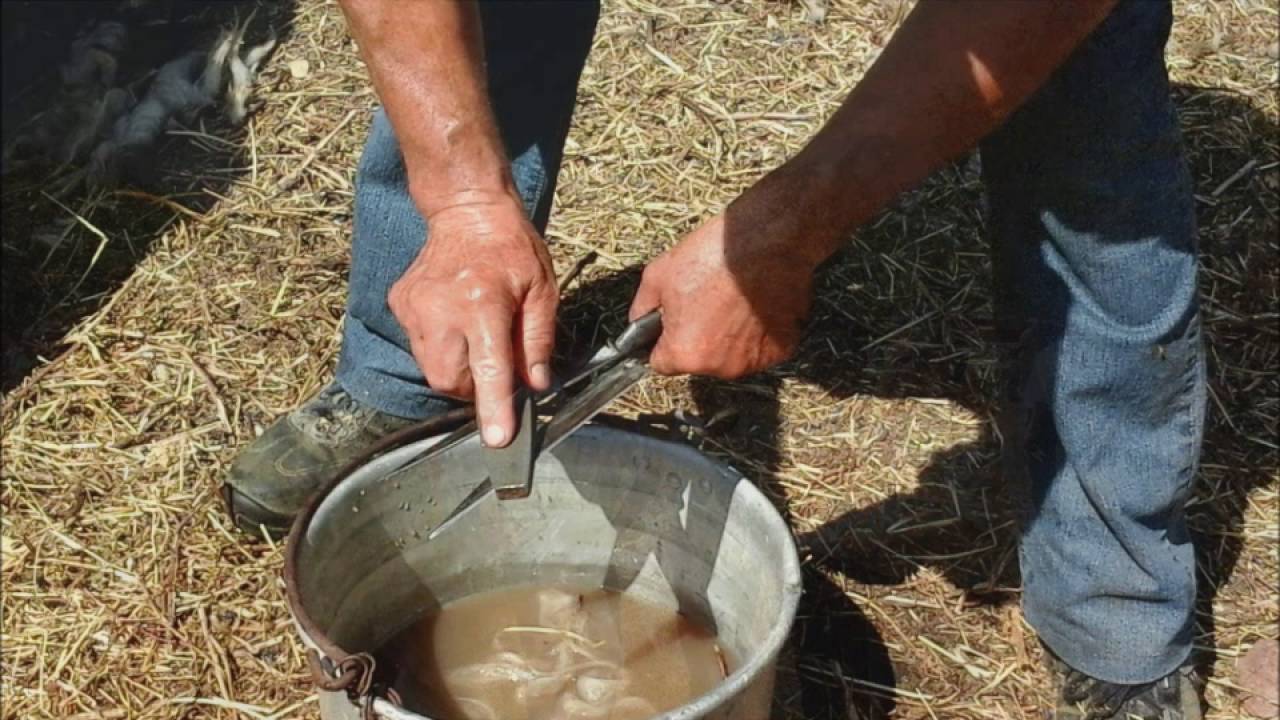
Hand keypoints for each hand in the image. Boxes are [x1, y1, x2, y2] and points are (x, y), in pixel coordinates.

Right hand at [389, 198, 555, 446]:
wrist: (466, 211)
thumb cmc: (511, 249)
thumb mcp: (541, 290)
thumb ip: (538, 341)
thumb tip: (535, 384)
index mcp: (484, 304)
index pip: (489, 368)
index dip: (494, 407)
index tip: (498, 438)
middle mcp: (442, 309)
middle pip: (451, 380)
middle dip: (474, 387)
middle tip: (494, 363)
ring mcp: (415, 308)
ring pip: (433, 369)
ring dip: (457, 368)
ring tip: (474, 333)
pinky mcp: (400, 305)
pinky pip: (420, 347)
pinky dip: (441, 347)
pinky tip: (454, 318)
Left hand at [628, 204, 815, 377]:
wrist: (769, 238)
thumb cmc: (717, 254)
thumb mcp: (659, 274)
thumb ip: (642, 308)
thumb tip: (638, 323)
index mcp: (684, 352)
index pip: (661, 362)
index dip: (665, 339)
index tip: (675, 320)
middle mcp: (719, 366)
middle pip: (698, 360)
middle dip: (698, 336)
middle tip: (708, 300)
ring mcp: (753, 361)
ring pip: (730, 356)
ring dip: (729, 336)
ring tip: (734, 299)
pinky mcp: (781, 349)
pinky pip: (761, 349)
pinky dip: (758, 332)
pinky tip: (756, 303)